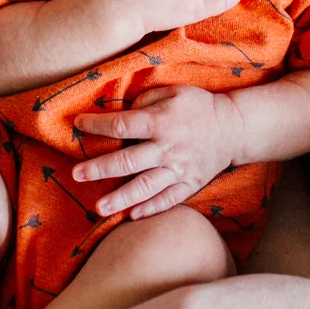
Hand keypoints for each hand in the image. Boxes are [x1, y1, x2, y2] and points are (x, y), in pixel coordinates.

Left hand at [72, 84, 240, 217]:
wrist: (234, 127)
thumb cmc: (198, 106)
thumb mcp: (173, 92)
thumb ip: (145, 101)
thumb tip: (124, 115)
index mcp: (161, 121)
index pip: (122, 125)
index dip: (97, 125)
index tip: (78, 125)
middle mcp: (167, 148)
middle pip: (128, 161)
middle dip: (99, 168)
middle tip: (76, 175)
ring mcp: (179, 169)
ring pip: (146, 187)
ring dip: (121, 198)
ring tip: (99, 207)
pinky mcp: (190, 184)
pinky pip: (168, 200)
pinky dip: (151, 209)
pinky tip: (132, 216)